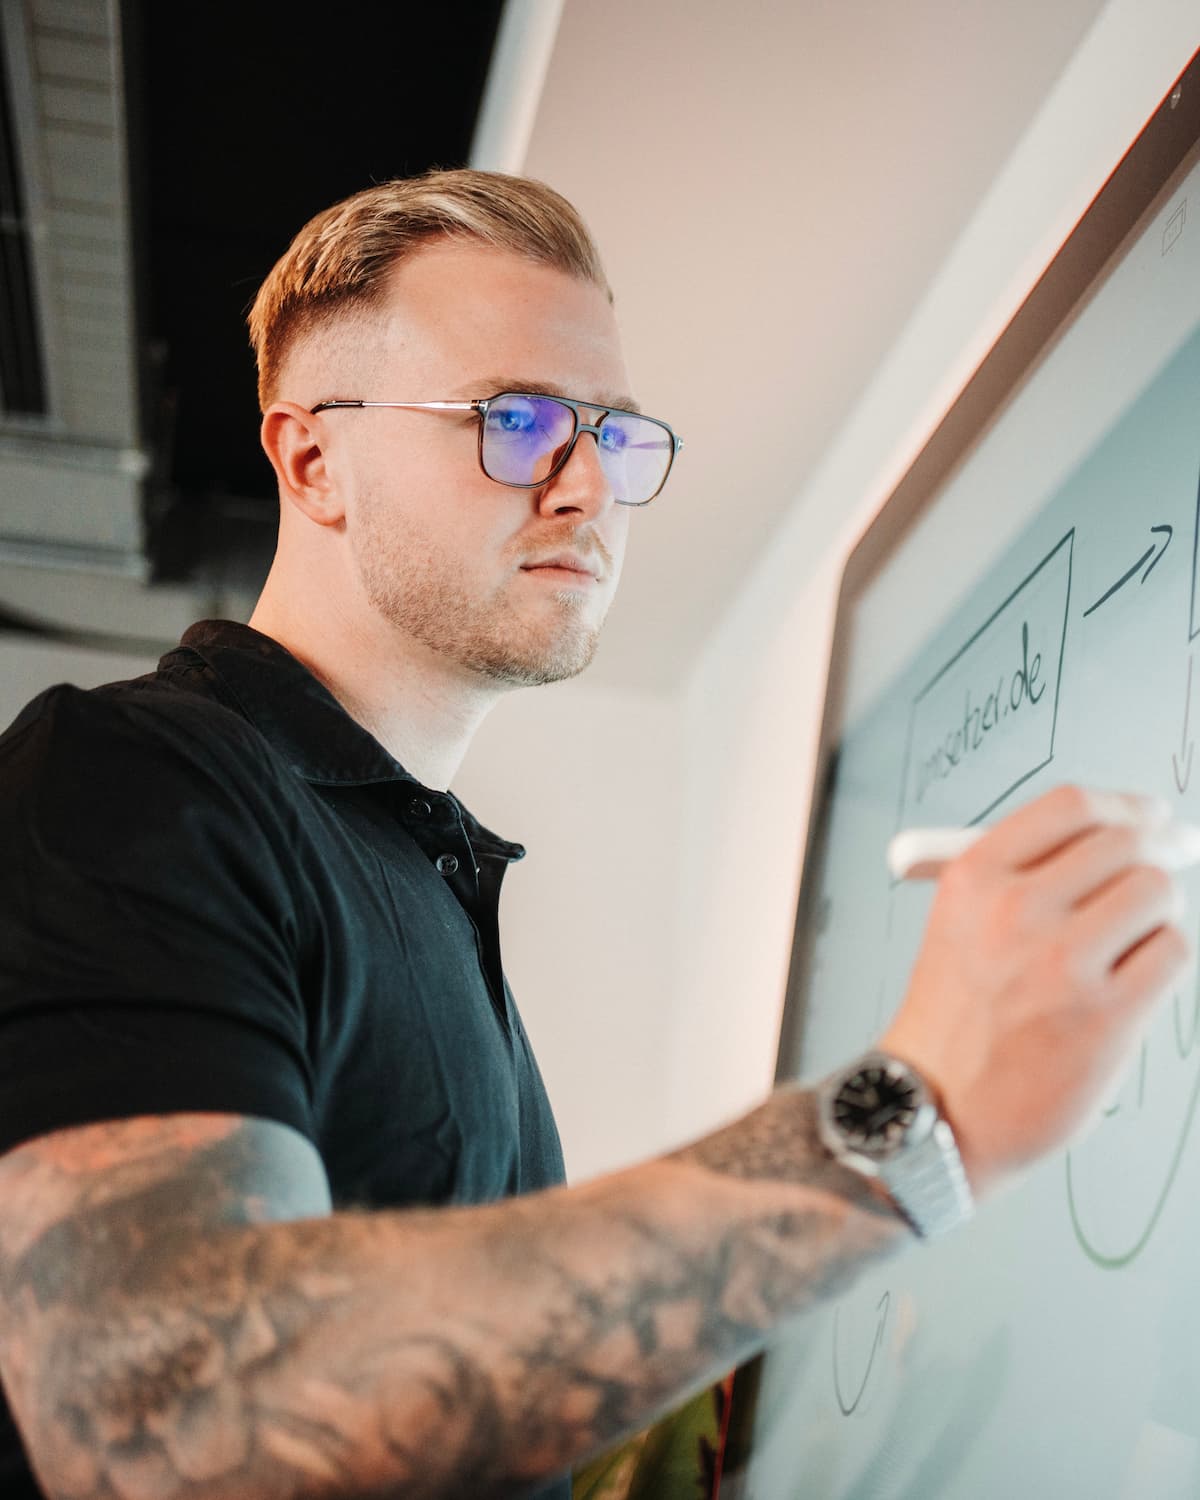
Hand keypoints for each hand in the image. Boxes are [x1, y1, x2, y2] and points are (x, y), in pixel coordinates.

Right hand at [879, 785, 1190, 1197]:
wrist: (936, 1109)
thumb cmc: (956, 1020)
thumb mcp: (961, 923)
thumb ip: (1031, 875)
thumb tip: (1135, 834)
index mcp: (973, 879)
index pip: (1071, 806)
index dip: (1123, 807)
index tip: (1147, 817)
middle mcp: (1015, 912)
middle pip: (1123, 843)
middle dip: (1150, 856)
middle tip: (1156, 874)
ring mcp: (1062, 964)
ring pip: (1156, 892)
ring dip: (1154, 913)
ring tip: (1125, 945)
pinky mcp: (1106, 1016)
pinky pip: (1172, 952)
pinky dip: (1161, 961)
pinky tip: (1128, 983)